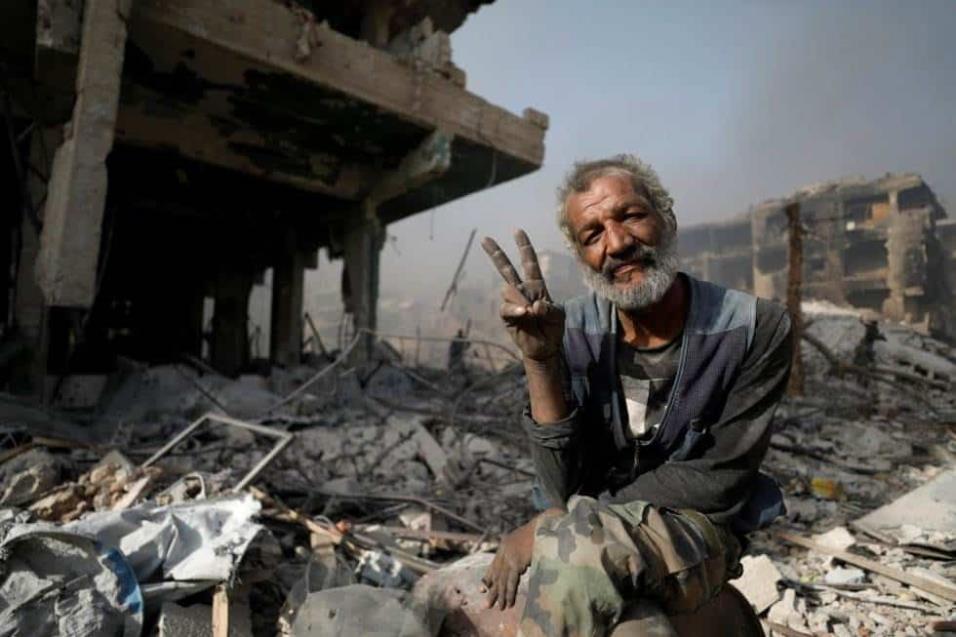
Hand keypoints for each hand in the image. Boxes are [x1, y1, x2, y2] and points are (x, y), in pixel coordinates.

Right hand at [481, 230, 564, 361]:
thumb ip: (547, 309)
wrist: (545, 348)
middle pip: (506, 268)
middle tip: (485, 238)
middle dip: (496, 253)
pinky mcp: (507, 316)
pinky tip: (523, 314)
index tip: (517, 231)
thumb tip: (531, 305)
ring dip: (519, 299)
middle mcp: (522, 291)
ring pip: (508, 289)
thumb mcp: (557, 316)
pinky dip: (514, 309)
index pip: (529, 263)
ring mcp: (513, 303)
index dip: (524, 247)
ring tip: (530, 313)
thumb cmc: (553, 329)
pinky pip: (505, 307)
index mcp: (537, 286)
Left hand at [481, 520, 535, 609]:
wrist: (547, 524)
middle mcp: (505, 550)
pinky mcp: (517, 562)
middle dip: (492, 590)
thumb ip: (521, 552)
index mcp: (506, 545)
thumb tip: (522, 566)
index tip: (482, 589)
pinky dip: (510, 593)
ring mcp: (510, 556)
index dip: (488, 577)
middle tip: (486, 604)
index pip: (494, 564)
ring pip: (502, 580)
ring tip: (499, 608)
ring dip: (501, 596)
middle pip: (496, 574)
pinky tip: (509, 602)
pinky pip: (511, 581)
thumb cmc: (542, 531)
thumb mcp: (527, 541)